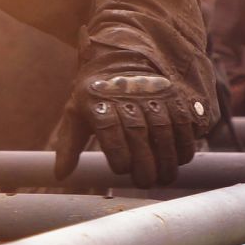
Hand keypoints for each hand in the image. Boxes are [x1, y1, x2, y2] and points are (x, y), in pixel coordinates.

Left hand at [51, 70, 204, 187]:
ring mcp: (151, 93)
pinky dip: (184, 142)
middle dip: (144, 162)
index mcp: (96, 100)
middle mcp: (125, 94)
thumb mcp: (76, 116)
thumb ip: (69, 146)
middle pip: (137, 131)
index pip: (108, 127)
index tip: (121, 170)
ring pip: (162, 128)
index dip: (117, 151)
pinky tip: (181, 160)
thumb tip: (60, 176)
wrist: (120, 61)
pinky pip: (182, 120)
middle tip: (145, 183)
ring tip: (164, 179)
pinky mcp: (172, 95)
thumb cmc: (96, 97)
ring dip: (167, 158)